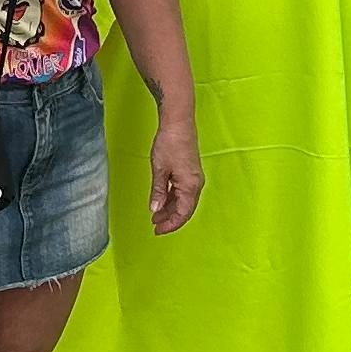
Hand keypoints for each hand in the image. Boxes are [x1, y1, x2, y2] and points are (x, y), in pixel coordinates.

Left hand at [146, 108, 205, 233]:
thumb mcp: (159, 170)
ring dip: (171, 209)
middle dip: (170, 219)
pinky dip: (173, 199)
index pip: (182, 214)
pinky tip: (162, 200)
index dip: (170, 225)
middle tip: (155, 225)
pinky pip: (183, 192)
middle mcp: (195, 184)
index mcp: (190, 186)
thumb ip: (158, 192)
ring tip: (156, 215)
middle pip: (185, 209)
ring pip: (184, 201)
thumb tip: (155, 210)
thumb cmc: (170, 142)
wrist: (178, 122)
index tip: (158, 230)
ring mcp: (194, 178)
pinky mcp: (190, 171)